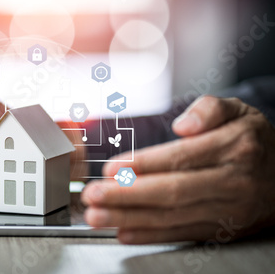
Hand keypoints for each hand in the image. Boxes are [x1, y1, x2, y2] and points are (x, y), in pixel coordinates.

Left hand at [82, 96, 274, 243]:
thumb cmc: (251, 140)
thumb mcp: (238, 111)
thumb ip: (208, 109)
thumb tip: (183, 125)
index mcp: (234, 147)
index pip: (181, 157)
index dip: (142, 164)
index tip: (111, 168)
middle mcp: (232, 181)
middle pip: (172, 192)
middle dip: (127, 196)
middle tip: (93, 195)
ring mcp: (228, 210)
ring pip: (172, 217)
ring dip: (130, 218)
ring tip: (98, 216)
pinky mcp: (222, 229)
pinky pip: (182, 234)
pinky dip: (150, 235)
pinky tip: (124, 232)